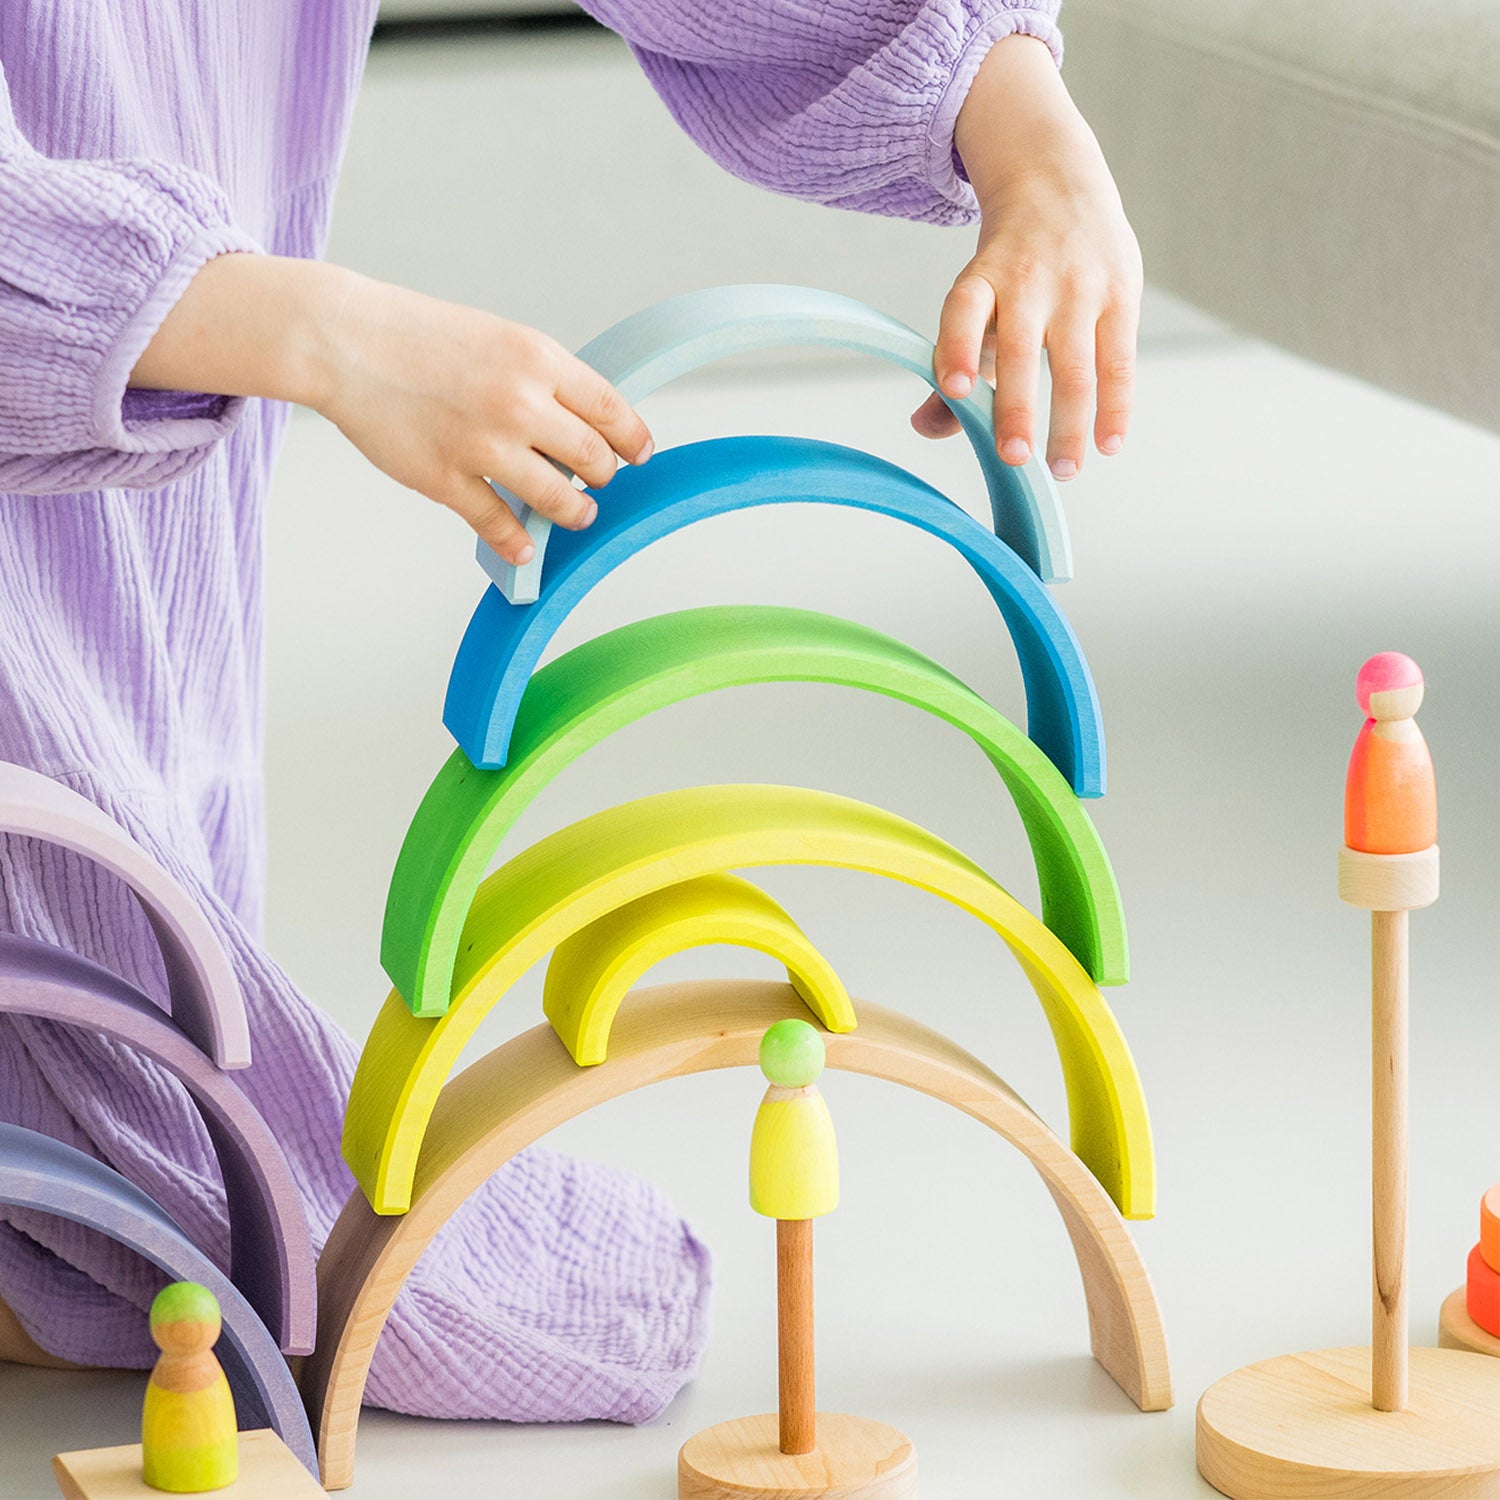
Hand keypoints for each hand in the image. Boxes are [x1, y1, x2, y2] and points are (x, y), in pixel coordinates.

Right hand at [315, 276, 651, 563]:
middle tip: (598, 480)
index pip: (612, 411)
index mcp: (537, 359)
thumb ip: (544, 378)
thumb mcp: (500, 337)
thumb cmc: (421, 336)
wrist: (344, 340)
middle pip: (594, 459)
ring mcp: (482, 446)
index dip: (633, 439)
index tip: (639, 454)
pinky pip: (499, 525)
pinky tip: (525, 544)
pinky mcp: (446, 480)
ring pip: (558, 500)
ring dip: (575, 512)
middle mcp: (519, 403)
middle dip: (603, 475)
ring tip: (576, 513)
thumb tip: (586, 422)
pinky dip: (518, 541)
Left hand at [912, 34, 1142, 482]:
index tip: (955, 389)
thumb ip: (953, 363)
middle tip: (1014, 459)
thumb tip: (924, 426)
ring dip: (1068, 425)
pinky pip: (1118, 362)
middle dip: (1016, 408)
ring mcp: (1079, 287)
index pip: (964, 312)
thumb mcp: (975, 299)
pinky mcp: (1121, 295)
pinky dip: (1115, 407)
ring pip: (1074, 366)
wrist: (1060, 183)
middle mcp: (1028, 280)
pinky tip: (1107, 445)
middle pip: (1019, 351)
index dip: (958, 349)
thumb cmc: (1008, 266)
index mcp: (982, 279)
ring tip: (1061, 472)